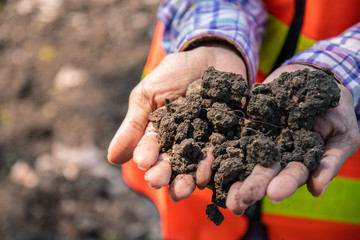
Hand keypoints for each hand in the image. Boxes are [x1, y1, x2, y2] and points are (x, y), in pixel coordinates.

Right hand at [108, 43, 246, 199]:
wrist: (212, 55)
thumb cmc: (175, 72)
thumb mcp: (149, 93)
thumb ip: (133, 124)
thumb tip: (112, 157)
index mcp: (160, 135)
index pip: (152, 152)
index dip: (148, 160)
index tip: (146, 166)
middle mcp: (182, 144)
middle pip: (174, 165)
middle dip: (167, 175)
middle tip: (162, 182)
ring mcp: (206, 142)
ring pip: (197, 166)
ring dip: (190, 178)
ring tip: (187, 185)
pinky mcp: (229, 138)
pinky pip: (223, 154)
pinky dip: (216, 164)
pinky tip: (209, 171)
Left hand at [226, 64, 359, 214]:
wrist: (315, 79)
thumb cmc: (337, 111)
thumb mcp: (343, 135)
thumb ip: (330, 162)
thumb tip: (316, 191)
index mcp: (298, 160)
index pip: (291, 175)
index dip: (284, 184)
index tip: (274, 194)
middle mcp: (276, 153)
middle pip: (262, 170)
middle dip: (251, 185)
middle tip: (239, 201)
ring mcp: (259, 136)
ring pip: (244, 154)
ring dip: (232, 170)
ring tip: (219, 184)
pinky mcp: (247, 120)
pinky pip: (234, 128)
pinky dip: (222, 138)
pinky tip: (211, 149)